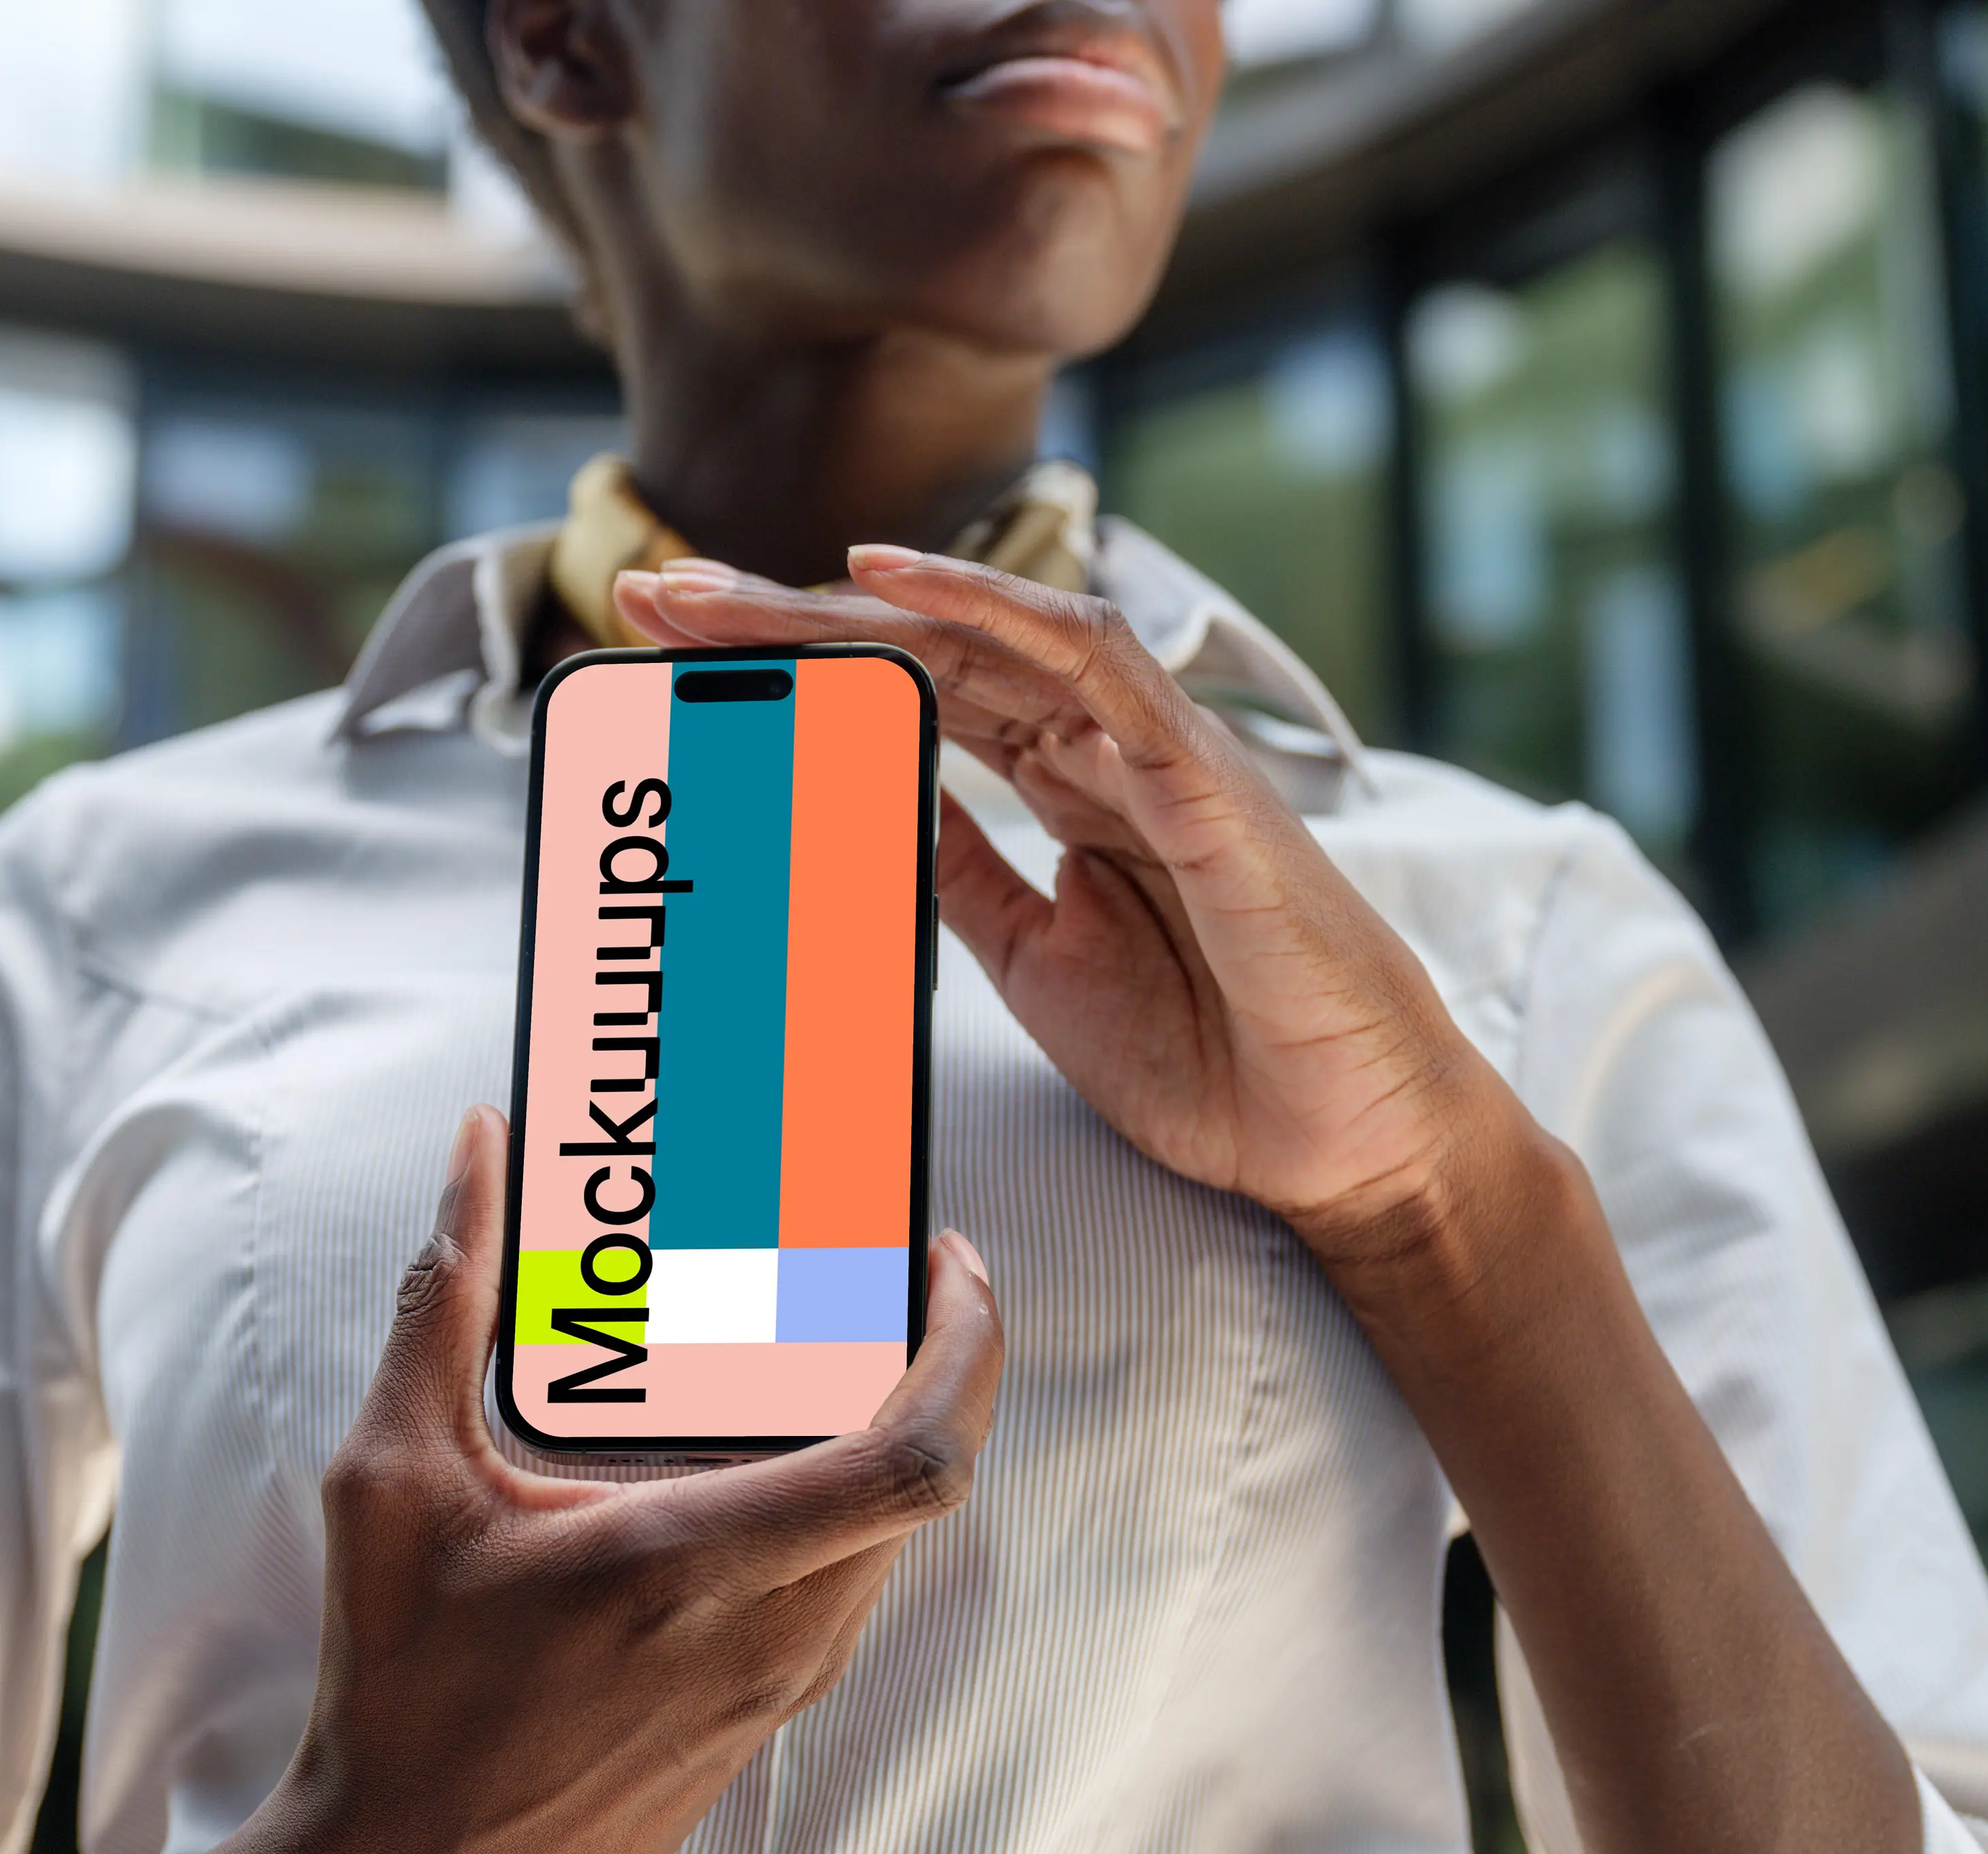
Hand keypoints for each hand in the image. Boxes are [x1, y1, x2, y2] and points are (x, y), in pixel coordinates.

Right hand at [249, 1106, 1005, 1853]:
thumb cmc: (397, 1689)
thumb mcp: (390, 1484)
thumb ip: (440, 1308)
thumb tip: (477, 1154)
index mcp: (687, 1566)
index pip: (913, 1459)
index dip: (967, 1344)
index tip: (947, 1258)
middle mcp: (764, 1633)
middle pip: (935, 1477)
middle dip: (943, 1358)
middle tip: (899, 1271)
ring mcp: (779, 1684)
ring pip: (900, 1530)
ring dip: (900, 1427)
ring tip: (843, 1344)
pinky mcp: (770, 1713)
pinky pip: (858, 1579)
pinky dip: (856, 1496)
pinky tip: (787, 1450)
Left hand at [615, 552, 1522, 1297]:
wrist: (1334, 1138)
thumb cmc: (1210, 1055)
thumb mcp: (1034, 958)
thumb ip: (957, 874)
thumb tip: (861, 812)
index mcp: (1063, 785)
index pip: (907, 698)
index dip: (790, 671)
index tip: (671, 660)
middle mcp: (1101, 745)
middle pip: (925, 650)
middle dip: (782, 620)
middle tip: (653, 597)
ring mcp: (1153, 751)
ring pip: (985, 635)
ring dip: (847, 602)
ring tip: (724, 587)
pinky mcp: (1203, 778)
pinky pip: (1092, 662)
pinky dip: (994, 607)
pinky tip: (894, 580)